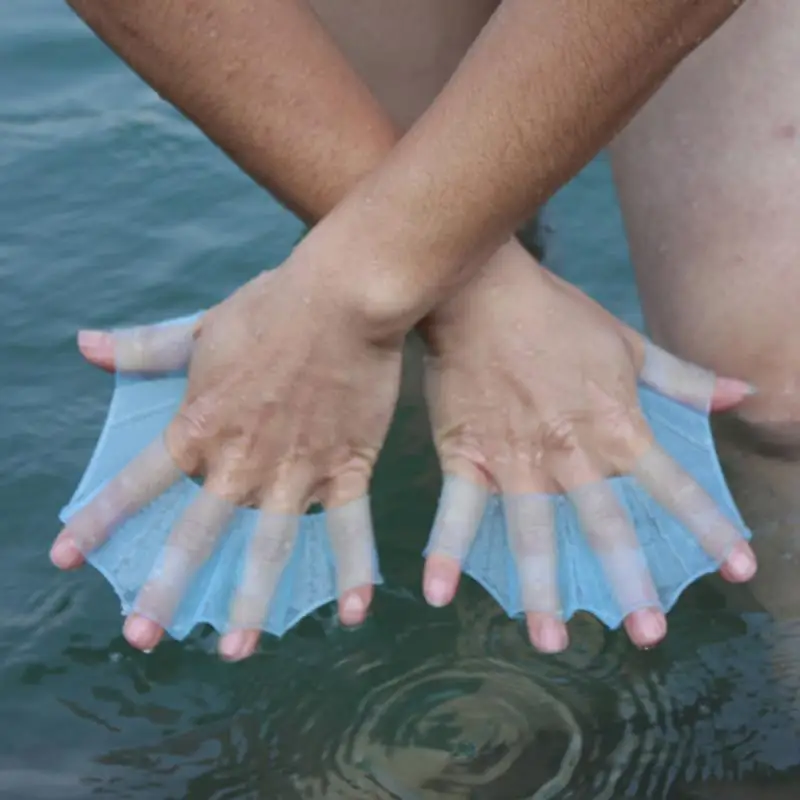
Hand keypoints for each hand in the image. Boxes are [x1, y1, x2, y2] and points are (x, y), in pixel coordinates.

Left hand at [50, 263, 402, 659]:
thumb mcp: (203, 327)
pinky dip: (352, 571)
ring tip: (234, 651)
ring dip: (249, 603)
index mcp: (201, 423)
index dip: (99, 520)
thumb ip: (144, 347)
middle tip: (140, 636)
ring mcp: (295, 469)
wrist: (342, 299)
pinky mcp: (345, 468)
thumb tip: (83, 345)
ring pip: (269, 548)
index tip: (66, 556)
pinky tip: (352, 615)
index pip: (139, 482)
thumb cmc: (272, 308)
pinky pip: (348, 528)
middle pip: (196, 534)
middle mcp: (241, 459)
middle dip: (165, 587)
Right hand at [420, 239, 756, 651]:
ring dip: (541, 588)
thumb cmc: (557, 316)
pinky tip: (439, 595)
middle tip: (648, 636)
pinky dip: (446, 551)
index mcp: (615, 422)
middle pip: (605, 525)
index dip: (709, 527)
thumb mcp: (628, 342)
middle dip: (629, 582)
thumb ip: (682, 378)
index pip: (673, 485)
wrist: (483, 293)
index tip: (739, 569)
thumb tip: (743, 393)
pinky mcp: (466, 455)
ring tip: (550, 641)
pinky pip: (457, 510)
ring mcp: (516, 457)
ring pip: (533, 531)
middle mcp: (571, 450)